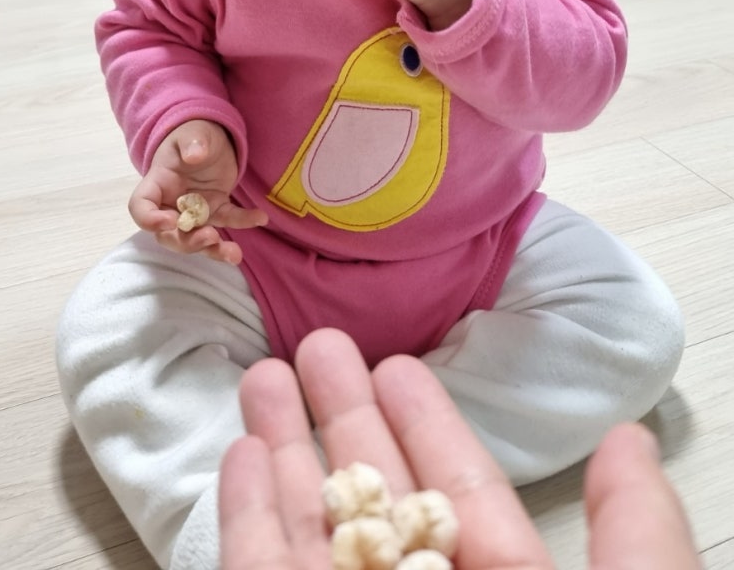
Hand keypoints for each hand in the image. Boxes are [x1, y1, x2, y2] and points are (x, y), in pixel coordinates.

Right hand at [129, 119, 266, 263]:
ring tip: (234, 254)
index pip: (141, 208)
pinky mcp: (217, 210)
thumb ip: (191, 142)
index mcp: (157, 184)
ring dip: (214, 249)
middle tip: (209, 238)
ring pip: (197, 238)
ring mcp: (194, 211)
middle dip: (187, 243)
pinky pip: (228, 221)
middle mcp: (172, 204)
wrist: (209, 139)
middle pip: (169, 235)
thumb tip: (194, 155)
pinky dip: (243, 221)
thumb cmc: (192, 135)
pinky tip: (260, 217)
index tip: (169, 221)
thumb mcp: (192, 133)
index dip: (149, 220)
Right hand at [219, 329, 699, 569]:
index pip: (459, 494)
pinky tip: (242, 452)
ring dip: (285, 451)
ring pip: (309, 531)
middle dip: (343, 417)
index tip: (392, 361)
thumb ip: (635, 534)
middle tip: (315, 342)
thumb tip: (630, 440)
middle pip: (375, 501)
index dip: (423, 423)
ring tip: (260, 374)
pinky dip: (246, 521)